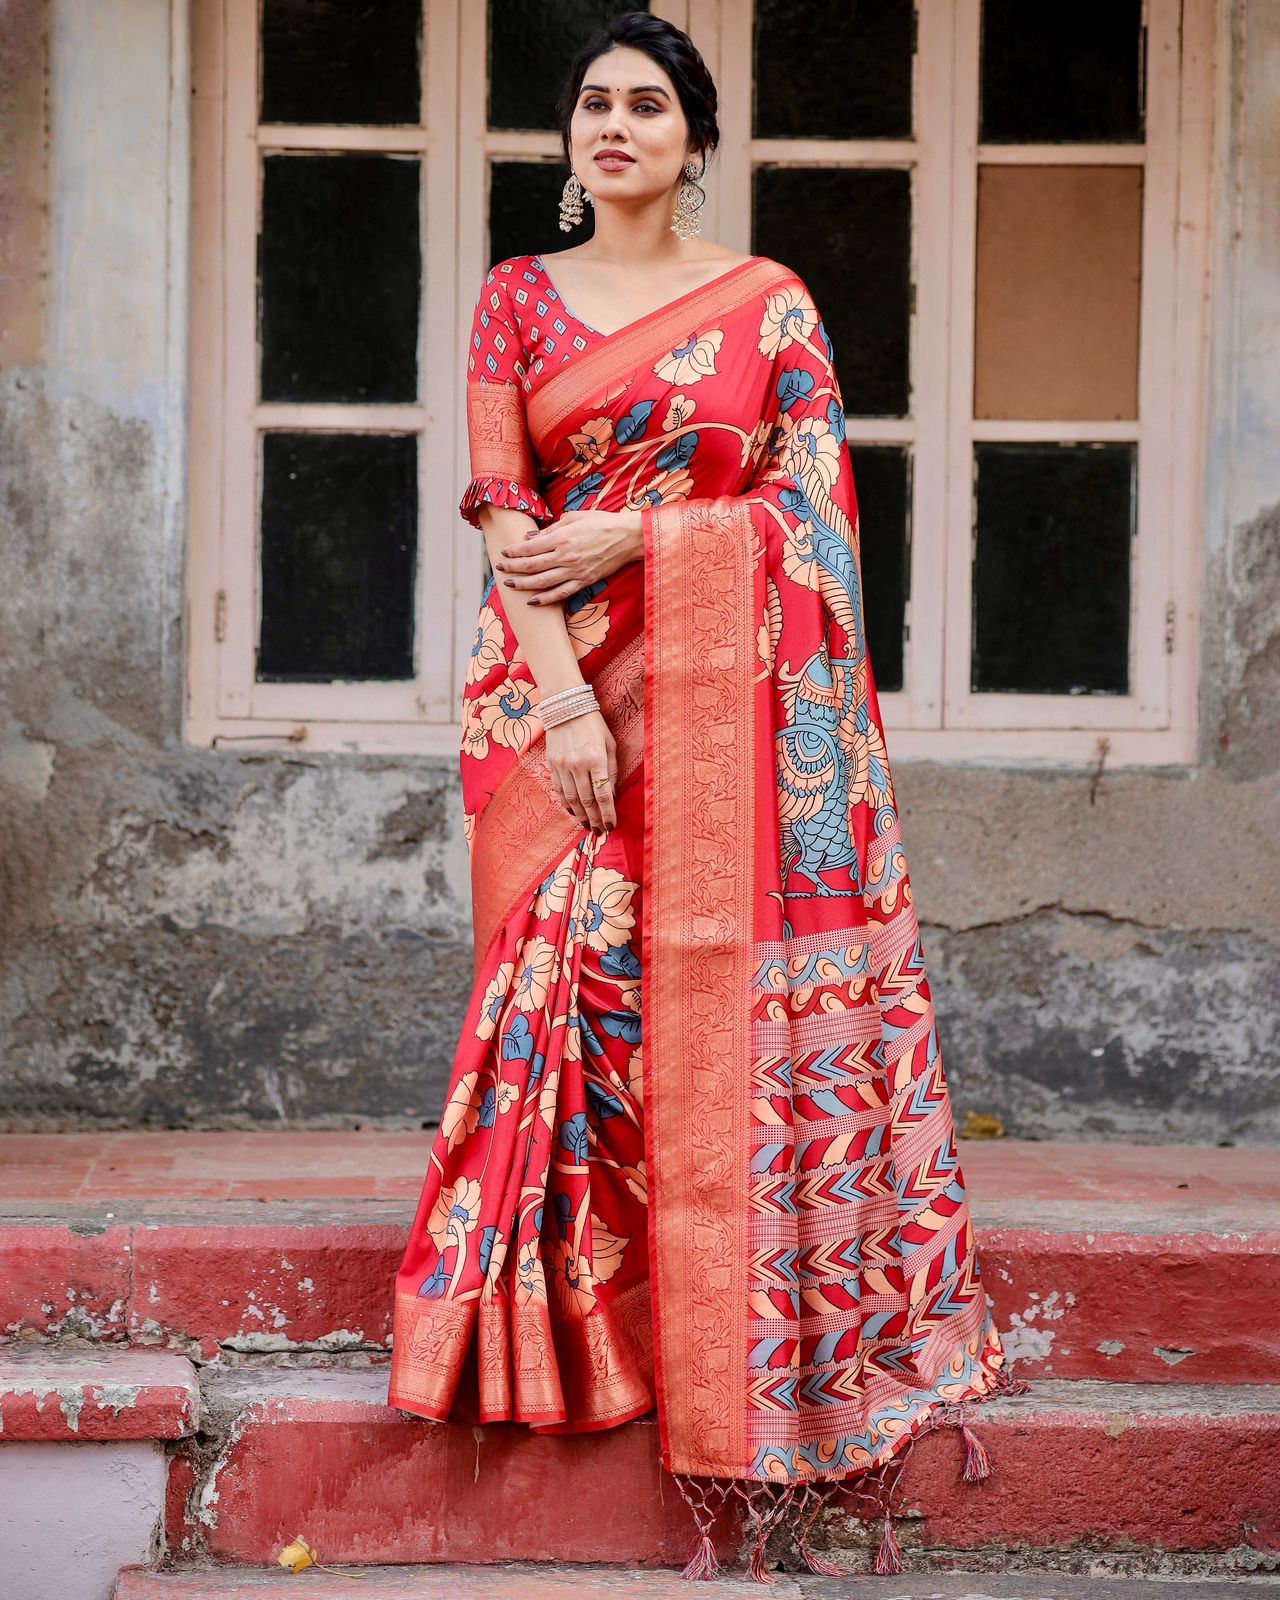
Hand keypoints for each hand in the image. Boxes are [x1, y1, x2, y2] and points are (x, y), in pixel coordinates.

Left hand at [495, 510, 642, 604]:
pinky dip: (545, 599)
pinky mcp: (584, 581)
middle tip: (500, 569)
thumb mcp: (574, 517)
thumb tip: (531, 538)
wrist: (628, 537)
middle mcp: (565, 556)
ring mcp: (574, 571)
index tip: (504, 553)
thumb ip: (551, 529)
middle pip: (531, 566)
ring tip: (510, 584)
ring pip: (542, 582)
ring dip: (523, 584)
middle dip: (512, 568)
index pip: (530, 548)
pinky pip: (560, 593)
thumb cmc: (602, 522)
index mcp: (562, 538)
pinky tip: (532, 601)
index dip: (514, 552)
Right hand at [545, 709, 616, 832]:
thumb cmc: (594, 725)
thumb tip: (611, 796)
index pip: (603, 795)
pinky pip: (558, 790)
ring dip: (580, 816)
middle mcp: (577, 764)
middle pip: (587, 801)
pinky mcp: (552, 765)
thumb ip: (612, 771)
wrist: (566, 708)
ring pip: (571, 799)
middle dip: (594, 819)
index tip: (612, 826)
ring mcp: (562, 766)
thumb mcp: (610, 745)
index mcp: (596, 759)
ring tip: (588, 826)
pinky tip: (573, 813)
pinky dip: (566, 804)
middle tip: (600, 832)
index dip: (607, 814)